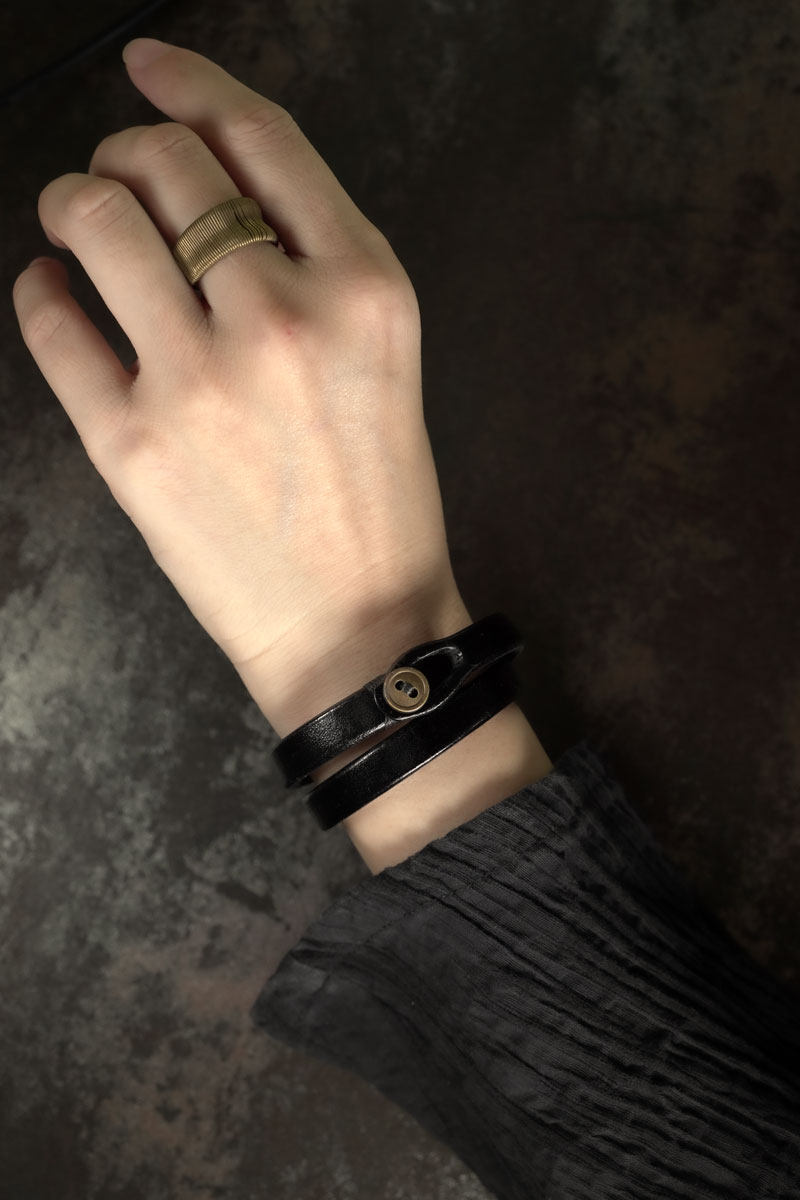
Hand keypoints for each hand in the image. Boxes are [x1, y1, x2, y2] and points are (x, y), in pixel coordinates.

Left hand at [11, 39, 467, 733]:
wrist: (358, 623)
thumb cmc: (377, 495)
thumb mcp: (385, 355)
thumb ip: (316, 262)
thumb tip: (206, 184)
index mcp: (366, 288)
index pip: (261, 140)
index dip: (192, 82)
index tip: (151, 66)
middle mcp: (285, 317)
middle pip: (168, 165)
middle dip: (126, 152)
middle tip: (117, 176)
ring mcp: (202, 381)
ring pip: (98, 221)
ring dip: (72, 199)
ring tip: (75, 219)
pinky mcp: (134, 444)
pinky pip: (53, 323)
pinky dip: (40, 290)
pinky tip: (51, 289)